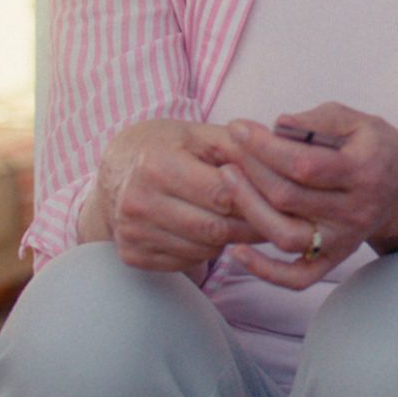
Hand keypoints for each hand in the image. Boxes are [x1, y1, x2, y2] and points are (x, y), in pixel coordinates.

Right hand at [82, 118, 263, 272]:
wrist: (115, 172)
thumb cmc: (167, 147)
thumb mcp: (200, 134)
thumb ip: (240, 145)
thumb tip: (282, 159)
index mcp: (156, 164)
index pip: (222, 194)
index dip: (257, 199)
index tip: (281, 201)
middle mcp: (138, 202)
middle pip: (214, 228)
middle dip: (251, 226)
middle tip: (276, 220)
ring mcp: (132, 233)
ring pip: (204, 250)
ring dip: (230, 240)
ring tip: (242, 222)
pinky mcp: (132, 255)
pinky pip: (186, 262)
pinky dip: (206, 250)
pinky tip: (210, 232)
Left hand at [219, 103, 397, 289]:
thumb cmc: (380, 151)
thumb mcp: (362, 122)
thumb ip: (321, 120)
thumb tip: (278, 124)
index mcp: (363, 170)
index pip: (304, 163)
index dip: (265, 146)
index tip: (239, 127)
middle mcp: (354, 210)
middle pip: (288, 197)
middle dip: (250, 170)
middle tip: (229, 149)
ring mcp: (343, 239)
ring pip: (285, 236)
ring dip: (249, 209)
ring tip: (228, 180)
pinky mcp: (334, 259)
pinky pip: (297, 278)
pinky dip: (265, 271)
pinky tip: (238, 251)